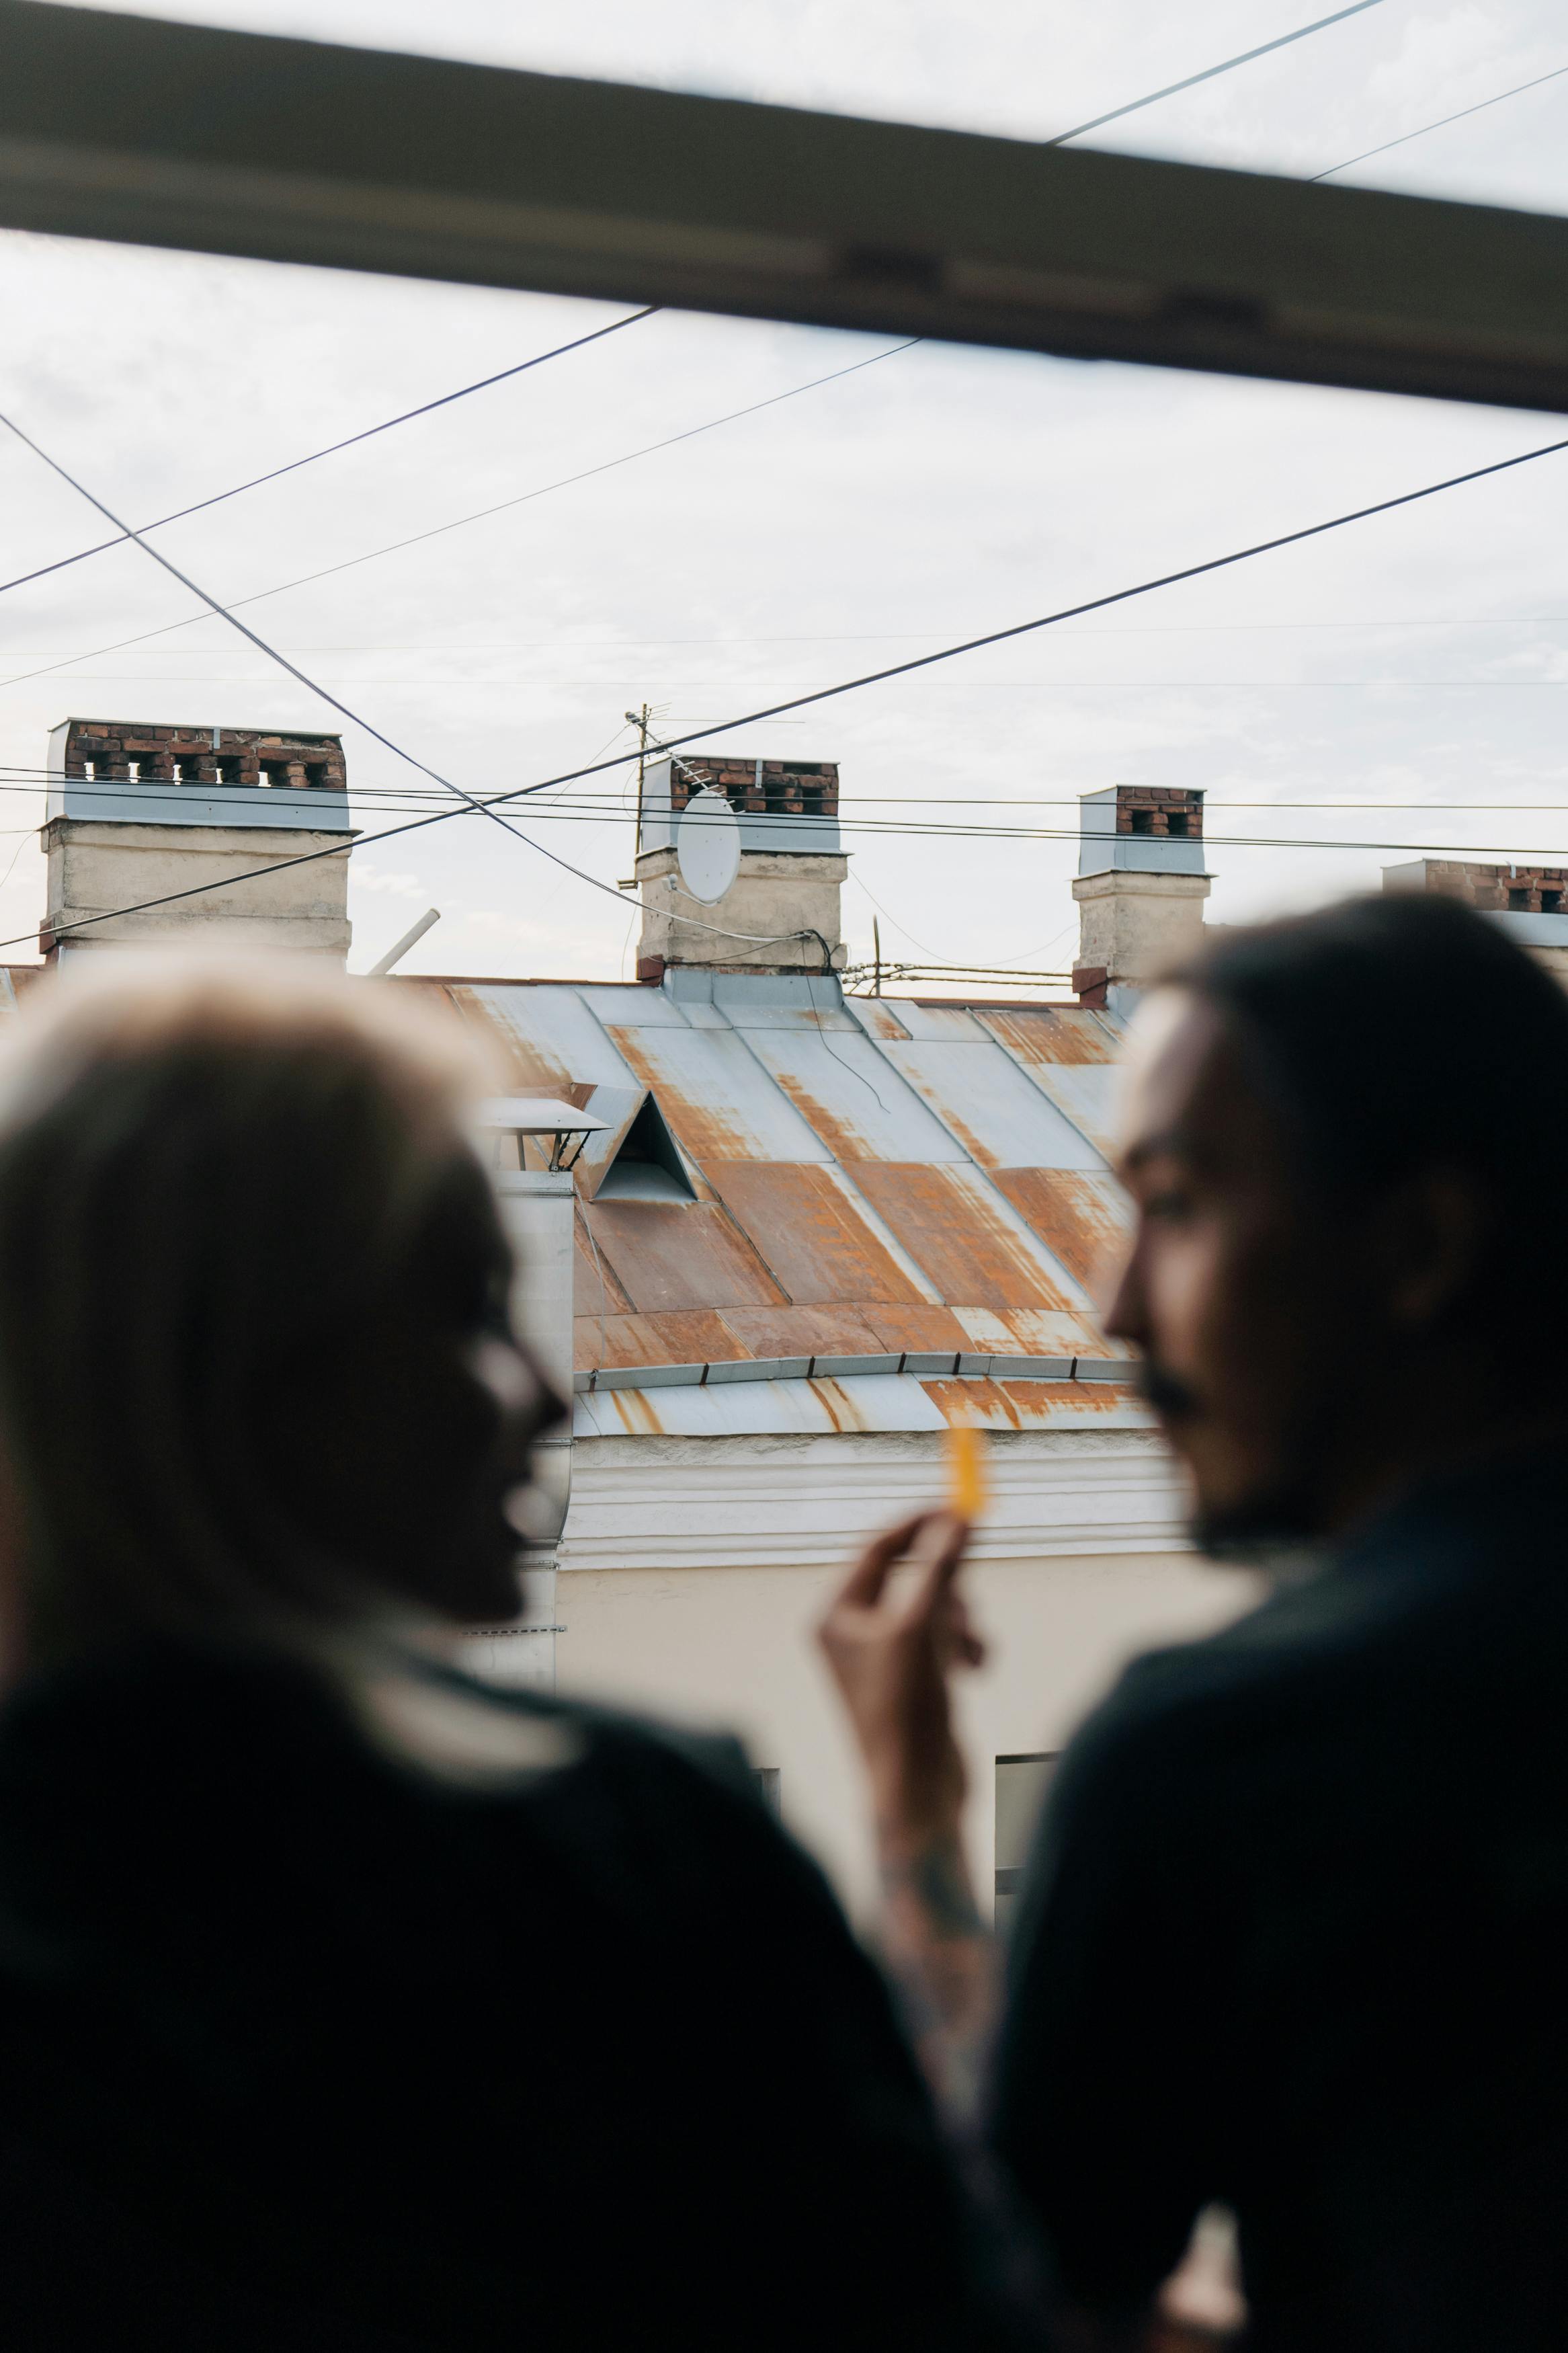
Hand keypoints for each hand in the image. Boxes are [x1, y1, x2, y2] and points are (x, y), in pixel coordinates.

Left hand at [816, 1511, 982, 1853]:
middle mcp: (853, 1633)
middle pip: (911, 1575)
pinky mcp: (913, 1679)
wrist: (918, 1792)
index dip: (919, 1523)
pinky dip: (966, 1647)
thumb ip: (940, 1566)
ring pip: (935, 1607)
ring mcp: (884, 1658)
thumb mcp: (922, 1626)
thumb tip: (957, 1515)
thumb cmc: (905, 1709)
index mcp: (835, 1616)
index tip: (961, 1507)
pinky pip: (946, 1639)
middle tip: (971, 1592)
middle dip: (948, 1586)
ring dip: (963, 1621)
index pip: (877, 1547)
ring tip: (972, 1650)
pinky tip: (975, 1671)